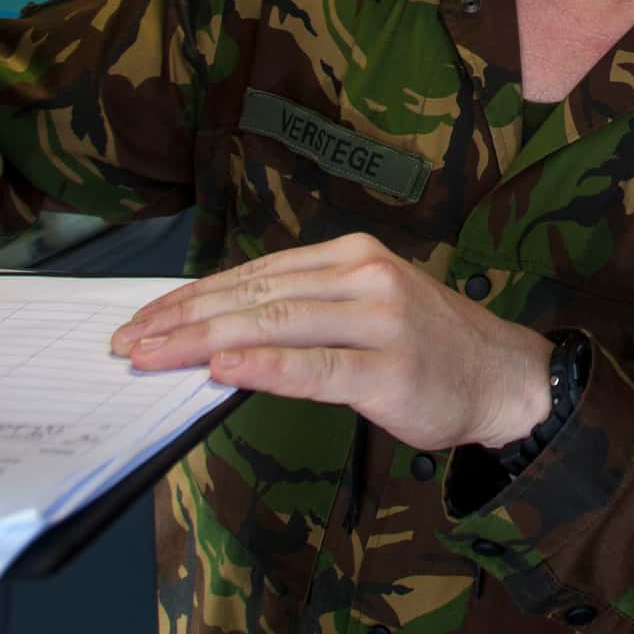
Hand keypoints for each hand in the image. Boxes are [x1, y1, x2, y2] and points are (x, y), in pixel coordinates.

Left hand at [112, 233, 554, 452]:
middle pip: (254, 296)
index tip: (142, 318)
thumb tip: (218, 333)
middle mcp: (363, 276)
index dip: (190, 297)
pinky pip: (317, 367)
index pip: (252, 274)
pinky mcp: (390, 369)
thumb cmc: (427, 348)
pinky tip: (226, 368)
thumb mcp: (365, 309)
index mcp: (350, 256)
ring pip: (276, 324)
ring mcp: (380, 320)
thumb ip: (302, 312)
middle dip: (182, 320)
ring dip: (205, 341)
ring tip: (156, 355)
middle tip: (128, 342)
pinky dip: (266, 366)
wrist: (505, 377)